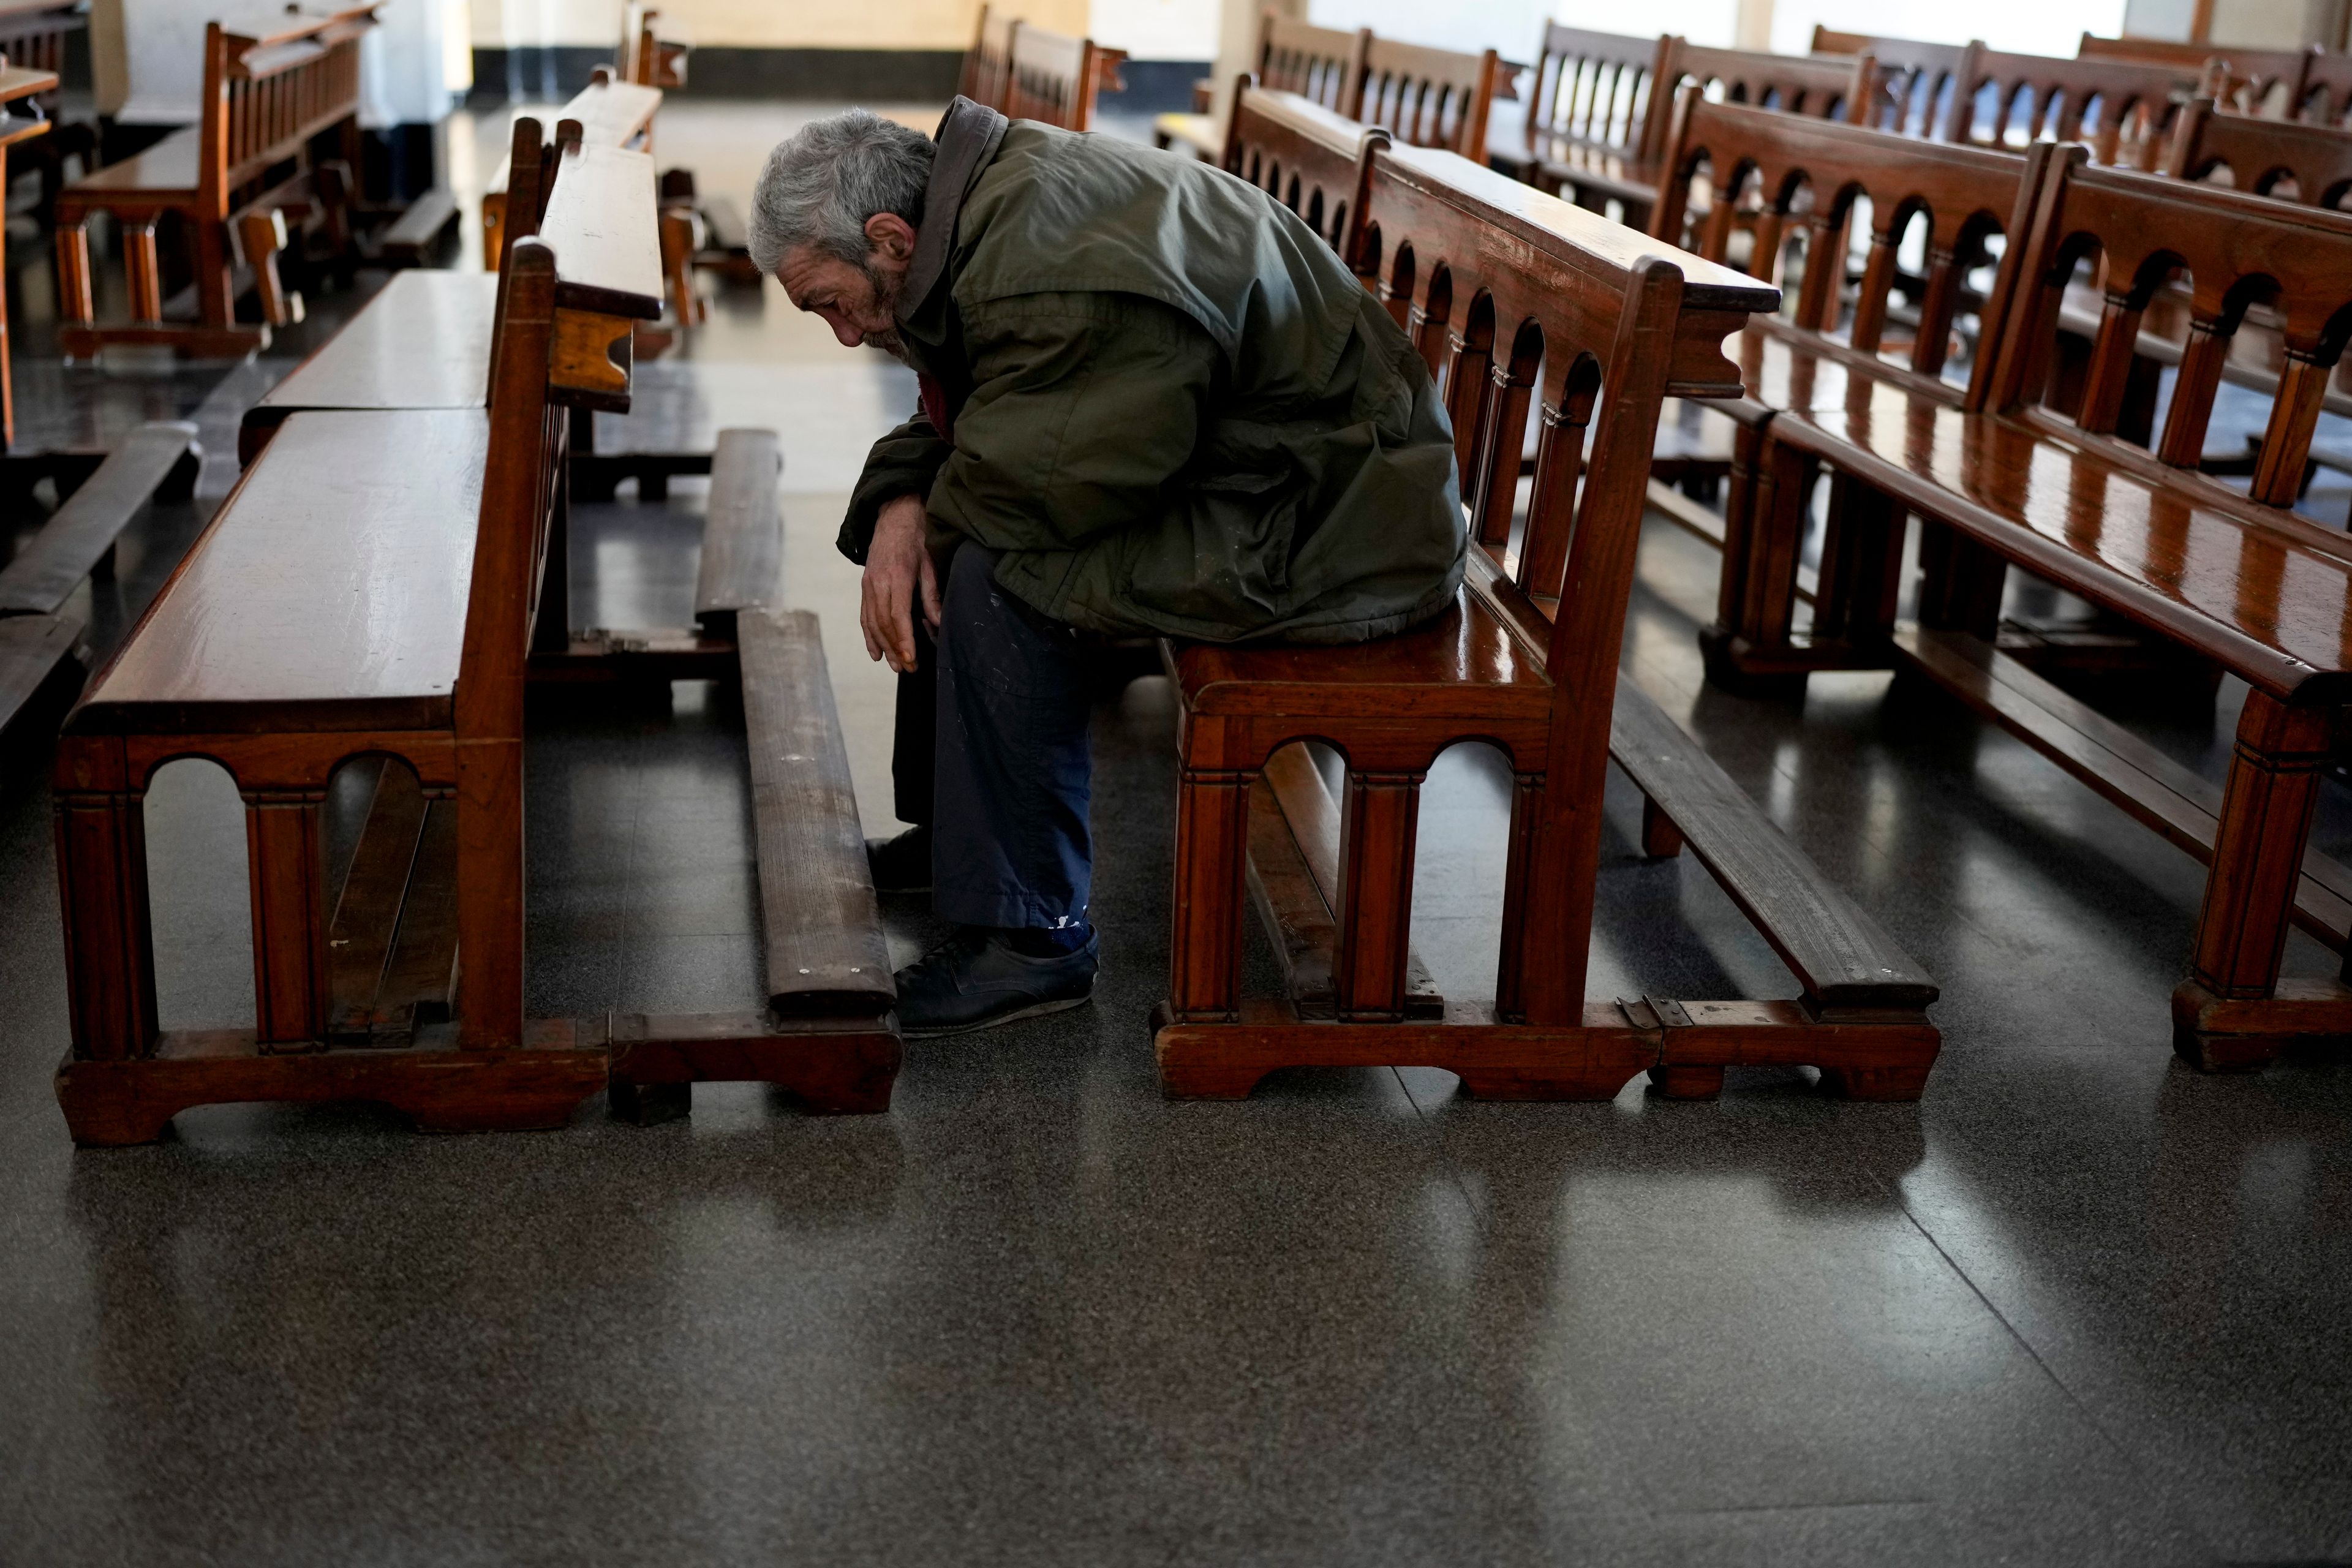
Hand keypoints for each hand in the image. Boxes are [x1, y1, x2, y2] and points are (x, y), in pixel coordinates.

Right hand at [860, 494, 941, 673]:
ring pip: (872, 622)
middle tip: (908, 669)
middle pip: (883, 624)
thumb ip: (932, 593)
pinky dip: (868, 636)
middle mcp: (878, 582)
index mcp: (897, 576)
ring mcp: (868, 584)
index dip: (904, 639)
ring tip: (894, 666)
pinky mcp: (865, 586)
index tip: (911, 658)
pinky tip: (875, 653)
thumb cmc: (917, 536)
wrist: (895, 514)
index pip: (898, 615)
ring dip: (883, 647)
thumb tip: (937, 623)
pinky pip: (864, 615)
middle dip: (895, 649)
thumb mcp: (930, 561)